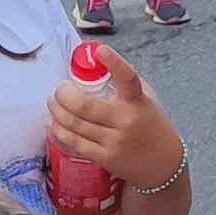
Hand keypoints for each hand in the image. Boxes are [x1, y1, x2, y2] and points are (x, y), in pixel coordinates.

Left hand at [48, 50, 183, 190]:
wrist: (163, 164)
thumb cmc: (151, 127)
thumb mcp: (146, 102)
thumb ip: (125, 87)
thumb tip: (96, 68)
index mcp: (137, 103)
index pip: (128, 79)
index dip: (115, 63)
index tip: (100, 50)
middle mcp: (125, 121)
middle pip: (84, 106)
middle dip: (64, 95)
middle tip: (60, 89)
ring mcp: (113, 142)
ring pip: (74, 125)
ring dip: (57, 112)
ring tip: (52, 104)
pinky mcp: (103, 158)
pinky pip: (74, 143)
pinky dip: (58, 132)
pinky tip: (53, 125)